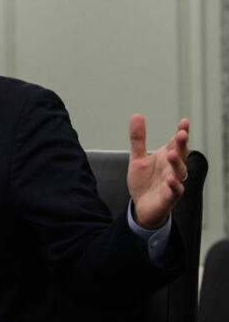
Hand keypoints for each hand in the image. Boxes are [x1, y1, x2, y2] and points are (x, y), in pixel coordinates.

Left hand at [127, 114, 188, 228]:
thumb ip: (138, 139)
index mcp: (166, 157)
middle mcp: (172, 169)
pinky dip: (174, 186)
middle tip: (181, 134)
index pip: (176, 143)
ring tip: (172, 155)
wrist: (141, 207)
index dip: (181, 132)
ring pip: (179, 172)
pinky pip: (175, 191)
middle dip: (182, 145)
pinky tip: (170, 180)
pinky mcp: (169, 197)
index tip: (184, 122)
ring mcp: (172, 183)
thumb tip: (136, 115)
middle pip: (181, 155)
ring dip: (177, 163)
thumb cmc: (144, 182)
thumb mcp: (137, 158)